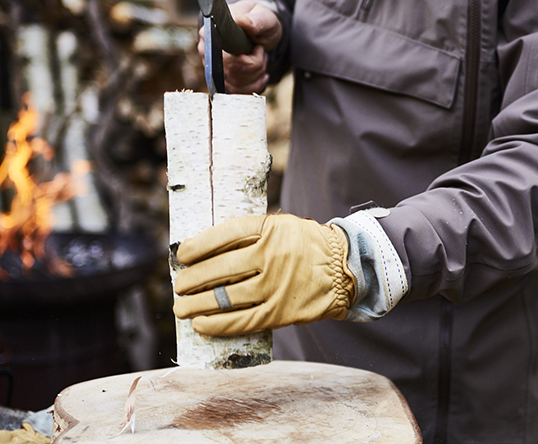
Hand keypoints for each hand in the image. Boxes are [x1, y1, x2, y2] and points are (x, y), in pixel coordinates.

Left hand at [173, 214, 354, 335]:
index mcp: (271, 229)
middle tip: (179, 286)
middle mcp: (272, 256)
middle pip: (220, 268)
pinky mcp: (280, 311)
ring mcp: (276, 286)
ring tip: (182, 307)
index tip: (182, 254)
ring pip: (226, 298)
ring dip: (197, 304)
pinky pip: (242, 321)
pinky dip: (217, 325)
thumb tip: (205, 250)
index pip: (226, 233)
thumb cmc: (305, 246)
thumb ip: (251, 234)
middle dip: (192, 279)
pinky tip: (201, 324)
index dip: (200, 245)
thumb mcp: (282, 227)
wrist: (344, 269)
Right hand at [197, 0, 282, 93]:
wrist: (261, 32)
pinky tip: (261, 73)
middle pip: (232, 73)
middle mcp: (208, 52)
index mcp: (212, 33)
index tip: (258, 48)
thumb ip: (254, 20)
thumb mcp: (263, 17)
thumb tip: (241, 21)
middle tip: (261, 51)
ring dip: (256, 74)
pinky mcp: (223, 79)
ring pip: (236, 85)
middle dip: (255, 66)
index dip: (246, 59)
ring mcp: (214, 68)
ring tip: (260, 58)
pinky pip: (238, 92)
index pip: (223, 58)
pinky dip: (255, 84)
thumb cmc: (259, 21)